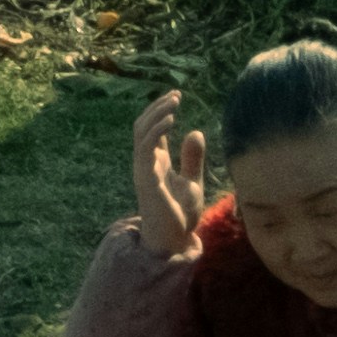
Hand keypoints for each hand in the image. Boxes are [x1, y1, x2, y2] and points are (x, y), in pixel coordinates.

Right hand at [126, 90, 216, 257]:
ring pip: (142, 132)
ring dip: (157, 113)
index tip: (177, 96)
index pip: (152, 129)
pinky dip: (156, 130)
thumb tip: (195, 132)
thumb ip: (192, 159)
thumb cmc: (180, 216)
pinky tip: (172, 119)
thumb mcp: (192, 182)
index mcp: (155, 163)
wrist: (174, 241)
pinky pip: (146, 148)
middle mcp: (146, 163)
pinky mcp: (147, 178)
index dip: (161, 111)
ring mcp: (143, 170)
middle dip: (157, 107)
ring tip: (175, 101)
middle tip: (176, 95)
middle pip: (143, 126)